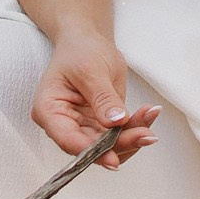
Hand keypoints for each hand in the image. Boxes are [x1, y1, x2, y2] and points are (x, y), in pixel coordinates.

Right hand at [32, 34, 158, 165]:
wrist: (88, 41)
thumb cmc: (80, 50)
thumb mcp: (91, 69)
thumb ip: (102, 98)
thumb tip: (115, 123)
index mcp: (49, 110)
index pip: (68, 140)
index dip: (91, 152)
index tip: (113, 158)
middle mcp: (63, 124)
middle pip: (91, 147)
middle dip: (120, 143)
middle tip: (146, 135)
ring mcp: (83, 126)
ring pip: (109, 145)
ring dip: (132, 135)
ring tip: (151, 116)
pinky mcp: (100, 125)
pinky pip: (120, 133)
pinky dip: (136, 126)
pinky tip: (149, 114)